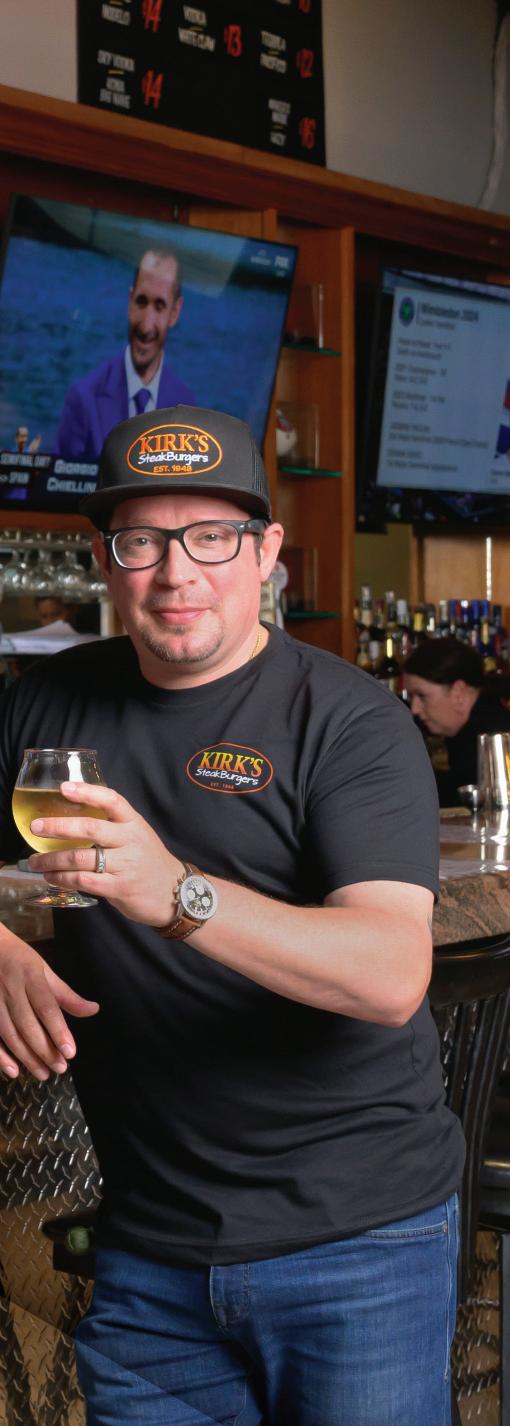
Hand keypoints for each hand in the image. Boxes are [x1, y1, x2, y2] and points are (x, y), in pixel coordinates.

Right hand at [0, 935, 98, 1080]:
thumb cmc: (18, 959)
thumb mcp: (44, 970)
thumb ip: (66, 994)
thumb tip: (93, 1010)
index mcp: (29, 975)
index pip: (46, 1007)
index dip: (58, 1031)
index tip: (70, 1052)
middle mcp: (9, 988)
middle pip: (28, 1024)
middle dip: (45, 1050)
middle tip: (60, 1068)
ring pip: (9, 1034)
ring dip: (27, 1057)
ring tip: (44, 1073)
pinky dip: (0, 1057)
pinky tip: (13, 1072)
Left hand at [27, 781, 181, 925]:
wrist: (175, 893)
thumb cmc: (148, 861)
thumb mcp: (137, 836)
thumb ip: (112, 826)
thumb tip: (73, 816)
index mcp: (133, 823)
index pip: (112, 800)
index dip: (87, 792)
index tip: (64, 788)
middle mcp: (130, 840)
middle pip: (90, 828)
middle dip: (58, 827)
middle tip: (35, 826)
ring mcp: (125, 865)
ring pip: (81, 858)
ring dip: (53, 859)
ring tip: (36, 861)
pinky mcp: (119, 888)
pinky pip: (84, 881)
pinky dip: (62, 878)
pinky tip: (51, 877)